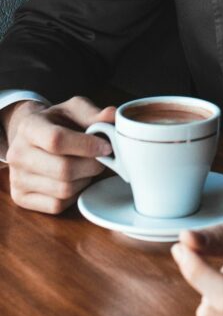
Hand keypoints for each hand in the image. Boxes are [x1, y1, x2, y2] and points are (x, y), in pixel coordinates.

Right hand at [3, 96, 114, 213]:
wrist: (34, 138)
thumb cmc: (59, 123)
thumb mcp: (74, 111)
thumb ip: (94, 113)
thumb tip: (112, 114)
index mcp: (29, 127)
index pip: (57, 140)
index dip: (88, 146)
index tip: (107, 147)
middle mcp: (18, 154)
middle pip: (64, 169)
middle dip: (92, 166)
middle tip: (101, 159)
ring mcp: (17, 178)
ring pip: (64, 189)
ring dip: (85, 180)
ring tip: (86, 168)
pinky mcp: (22, 198)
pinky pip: (58, 204)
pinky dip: (74, 195)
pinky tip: (76, 181)